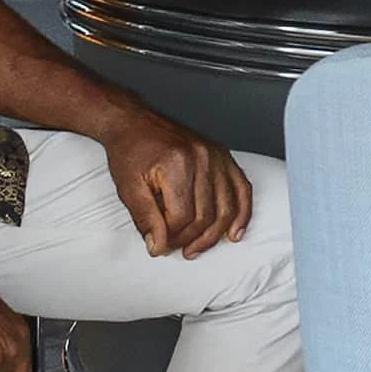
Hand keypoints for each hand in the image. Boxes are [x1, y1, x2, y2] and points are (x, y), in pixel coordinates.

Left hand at [91, 114, 257, 258]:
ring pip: (226, 208)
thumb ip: (145, 218)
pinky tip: (233, 232)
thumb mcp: (128, 188)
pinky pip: (242, 189)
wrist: (135, 123)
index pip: (182, 216)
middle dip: (189, 238)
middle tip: (175, 248)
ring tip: (196, 248)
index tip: (158, 246)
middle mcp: (202, 158)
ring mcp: (216, 156)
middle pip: (205, 215)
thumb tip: (158, 247)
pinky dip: (241, 214)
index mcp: (177, 164)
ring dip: (213, 235)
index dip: (170, 237)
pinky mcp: (223, 156)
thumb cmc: (130, 152)